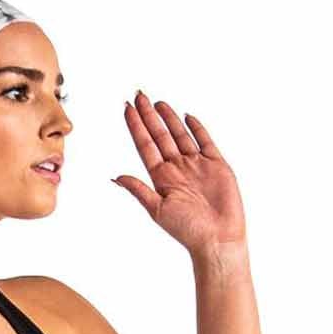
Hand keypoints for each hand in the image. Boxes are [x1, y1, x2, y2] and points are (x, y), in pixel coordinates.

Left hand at [110, 90, 245, 255]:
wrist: (217, 238)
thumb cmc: (187, 230)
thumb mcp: (158, 210)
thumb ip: (139, 190)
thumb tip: (115, 177)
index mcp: (161, 178)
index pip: (145, 145)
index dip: (136, 126)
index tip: (126, 108)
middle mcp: (177, 168)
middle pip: (160, 135)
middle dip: (149, 115)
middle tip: (139, 95)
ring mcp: (196, 165)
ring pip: (179, 135)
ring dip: (168, 119)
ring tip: (157, 103)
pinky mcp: (216, 165)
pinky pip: (205, 141)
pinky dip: (196, 128)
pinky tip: (186, 116)